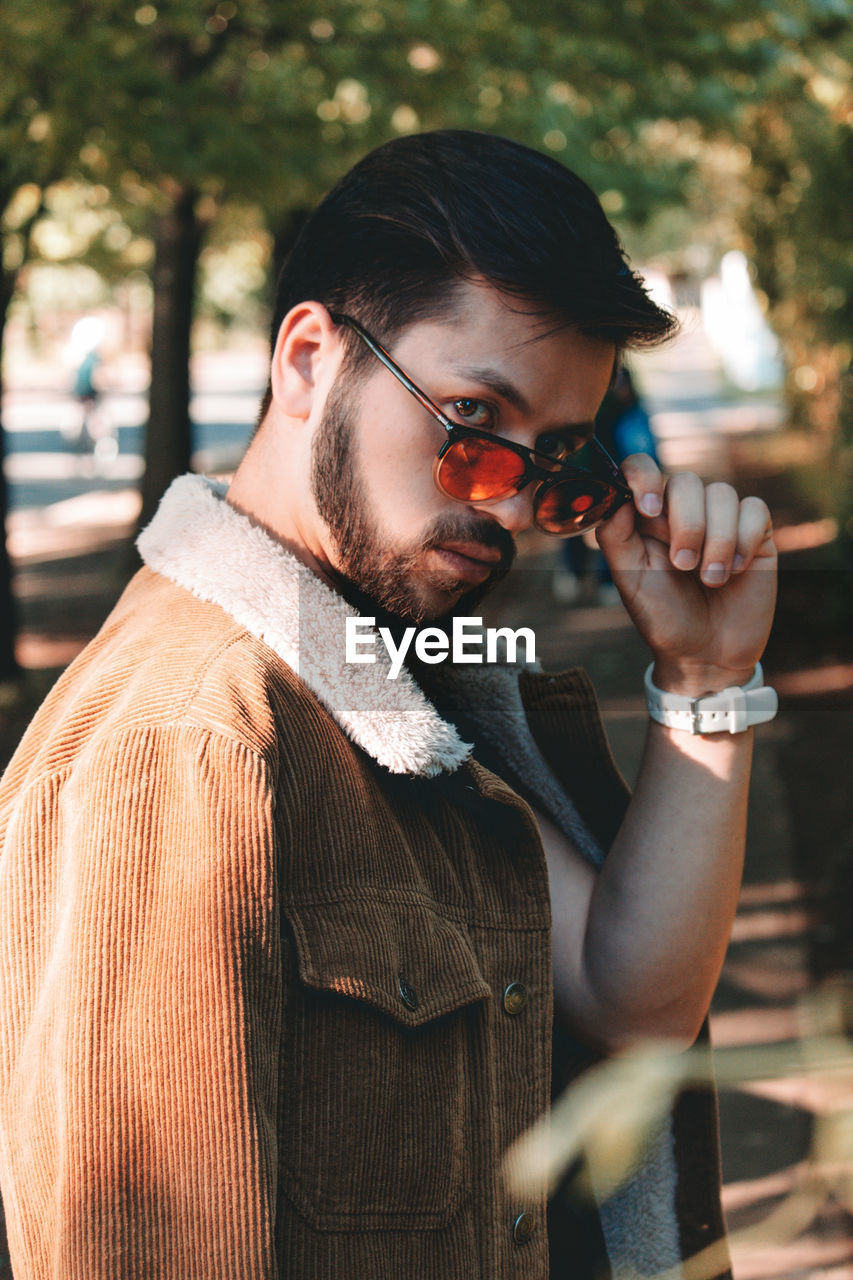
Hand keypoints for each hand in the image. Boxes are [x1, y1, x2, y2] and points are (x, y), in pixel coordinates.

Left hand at [595, 455, 776, 695]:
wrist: (706, 655)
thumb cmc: (664, 618)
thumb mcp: (630, 582)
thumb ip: (615, 538)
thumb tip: (615, 498)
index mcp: (647, 517)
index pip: (642, 469)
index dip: (644, 476)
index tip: (649, 507)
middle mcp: (683, 511)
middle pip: (686, 481)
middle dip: (686, 524)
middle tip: (683, 566)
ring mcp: (721, 519)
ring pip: (722, 494)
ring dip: (717, 540)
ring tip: (710, 579)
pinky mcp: (756, 532)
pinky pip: (755, 510)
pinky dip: (744, 541)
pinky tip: (737, 571)